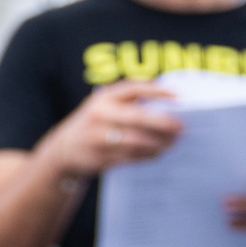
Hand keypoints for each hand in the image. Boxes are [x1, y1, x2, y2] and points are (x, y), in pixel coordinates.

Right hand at [41, 81, 179, 180]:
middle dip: (163, 123)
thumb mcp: (104, 107)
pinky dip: (149, 155)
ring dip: (159, 143)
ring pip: (136, 141)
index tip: (179, 96)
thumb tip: (171, 108)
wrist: (63, 150)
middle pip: (137, 117)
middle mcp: (98, 115)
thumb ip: (129, 103)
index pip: (132, 89)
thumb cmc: (94, 124)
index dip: (157, 91)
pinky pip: (131, 156)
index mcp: (102, 98)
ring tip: (172, 142)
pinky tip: (158, 152)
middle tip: (181, 127)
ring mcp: (97, 138)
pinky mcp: (100, 158)